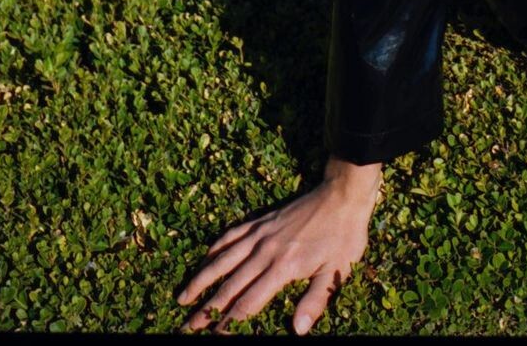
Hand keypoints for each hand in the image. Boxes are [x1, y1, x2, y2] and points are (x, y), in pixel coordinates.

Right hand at [177, 159, 382, 334]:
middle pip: (229, 285)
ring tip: (183, 296)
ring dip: (202, 279)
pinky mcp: (262, 220)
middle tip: (187, 325)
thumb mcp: (336, 272)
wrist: (342, 195)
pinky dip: (217, 247)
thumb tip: (299, 330)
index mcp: (283, 268)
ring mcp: (261, 233)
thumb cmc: (343, 236)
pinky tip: (206, 257)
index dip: (229, 322)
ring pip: (223, 259)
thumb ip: (316, 301)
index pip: (248, 302)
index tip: (213, 335)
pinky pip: (233, 234)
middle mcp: (266, 251)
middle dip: (207, 308)